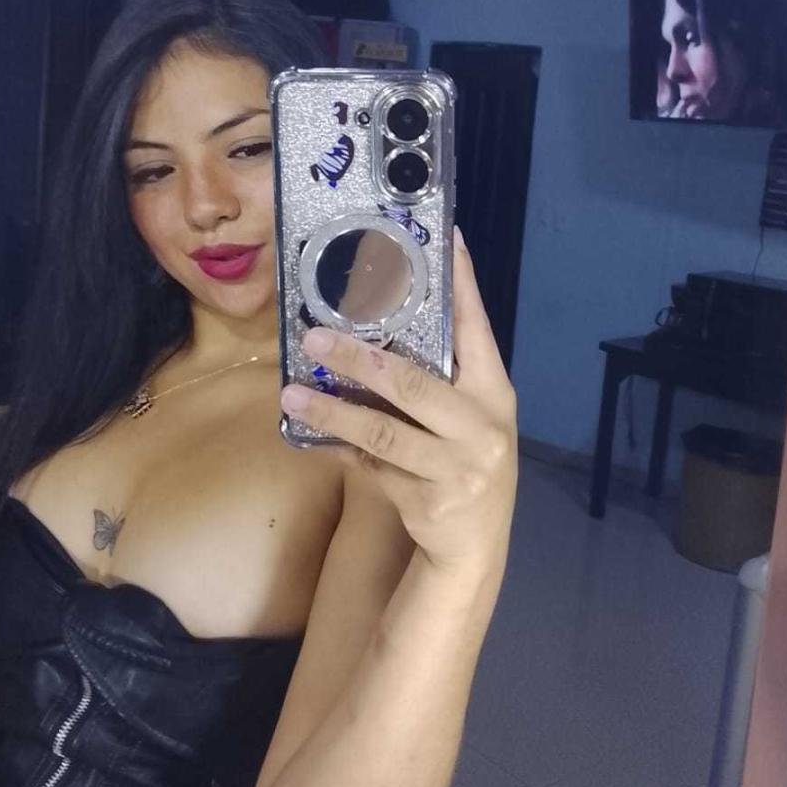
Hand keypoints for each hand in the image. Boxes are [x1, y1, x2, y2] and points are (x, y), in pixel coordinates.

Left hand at [280, 229, 517, 573]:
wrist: (474, 548)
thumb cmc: (465, 462)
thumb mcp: (468, 417)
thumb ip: (440, 377)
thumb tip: (376, 320)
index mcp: (495, 392)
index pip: (476, 327)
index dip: (460, 283)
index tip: (445, 238)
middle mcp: (481, 426)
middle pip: (413, 384)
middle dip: (358, 358)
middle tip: (313, 337)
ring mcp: (456, 467)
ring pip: (382, 432)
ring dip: (332, 410)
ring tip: (292, 394)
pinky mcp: (426, 500)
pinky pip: (370, 466)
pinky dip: (339, 447)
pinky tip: (310, 434)